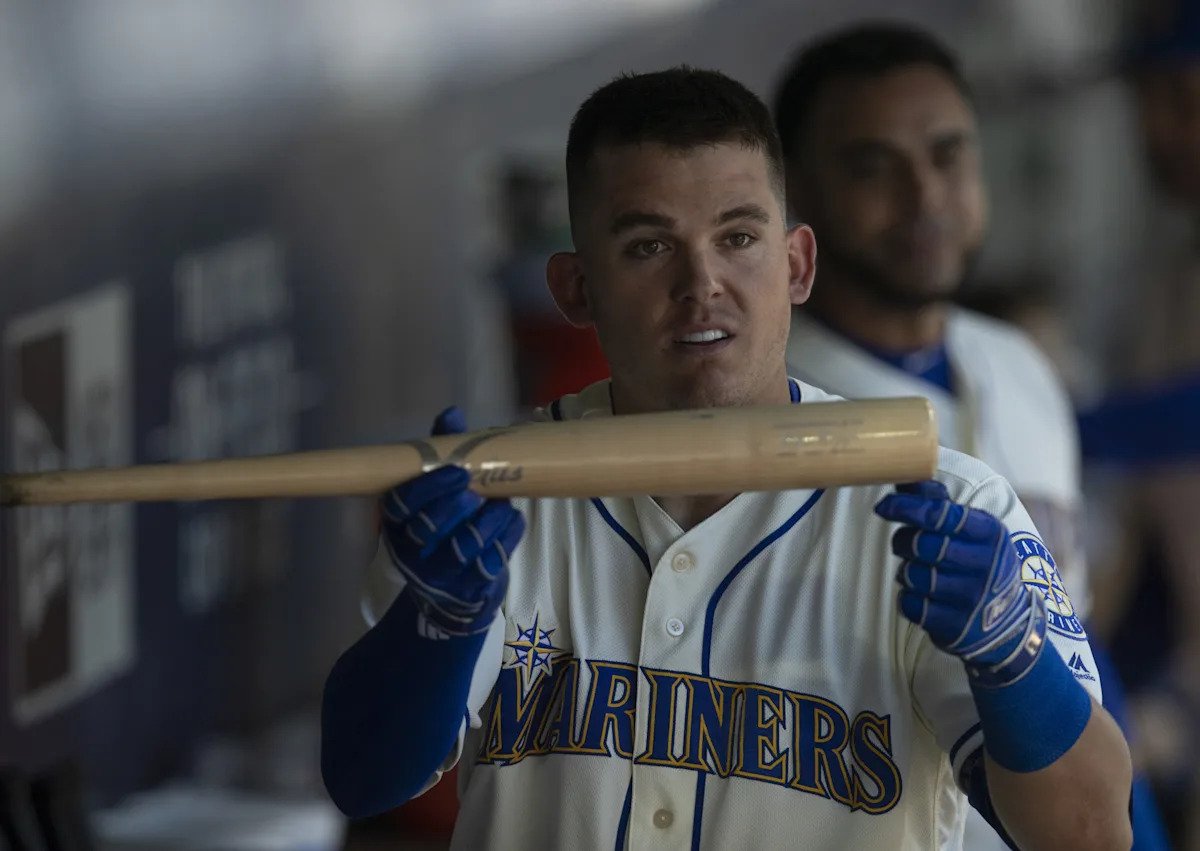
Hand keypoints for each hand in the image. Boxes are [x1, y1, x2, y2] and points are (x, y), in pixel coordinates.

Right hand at [380, 407, 523, 637]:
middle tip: (477, 492)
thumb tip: (452, 414)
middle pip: (428, 528)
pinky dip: (507, 536)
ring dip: (488, 521)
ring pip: (463, 547)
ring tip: (501, 505)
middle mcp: (411, 552)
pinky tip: (513, 520)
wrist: (453, 594)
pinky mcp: (469, 590)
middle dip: (455, 506)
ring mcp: (440, 576)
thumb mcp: (437, 490)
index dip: (428, 487)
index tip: (457, 471)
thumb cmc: (445, 527)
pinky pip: (491, 562)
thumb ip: (443, 453)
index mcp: (397, 522)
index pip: (400, 505)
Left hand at [874, 480, 1047, 687]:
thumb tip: (903, 475)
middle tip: (906, 544)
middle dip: (904, 542)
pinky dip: (909, 598)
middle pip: (921, 544)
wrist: (1008, 624)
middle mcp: (984, 565)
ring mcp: (970, 598)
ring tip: (921, 571)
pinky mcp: (954, 626)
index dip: (905, 507)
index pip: (939, 514)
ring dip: (907, 571)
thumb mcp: (974, 531)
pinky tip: (925, 596)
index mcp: (990, 534)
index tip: (883, 506)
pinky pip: (910, 604)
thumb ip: (939, 503)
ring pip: (912, 574)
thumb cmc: (980, 563)